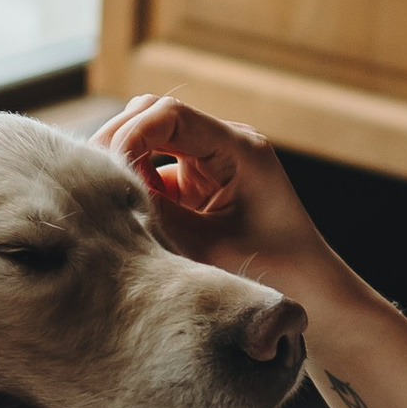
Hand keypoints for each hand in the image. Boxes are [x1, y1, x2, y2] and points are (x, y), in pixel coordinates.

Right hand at [96, 95, 333, 290]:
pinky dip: (135, 183)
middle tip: (92, 185)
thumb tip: (101, 194)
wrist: (314, 293)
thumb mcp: (205, 247)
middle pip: (153, 115)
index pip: (169, 113)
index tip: (105, 171)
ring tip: (105, 200)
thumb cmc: (273, 273)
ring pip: (150, 138)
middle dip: (118, 142)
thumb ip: (154, 214)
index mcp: (239, 149)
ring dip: (124, 163)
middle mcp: (226, 144)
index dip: (129, 134)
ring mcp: (213, 161)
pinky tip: (121, 211)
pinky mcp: (201, 183)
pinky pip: (156, 167)